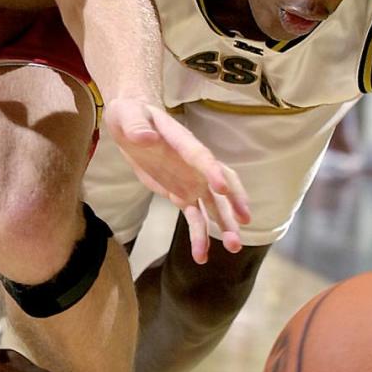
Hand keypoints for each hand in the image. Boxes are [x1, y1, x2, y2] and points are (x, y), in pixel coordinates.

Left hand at [103, 98, 249, 262]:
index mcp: (184, 144)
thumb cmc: (132, 115)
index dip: (213, 172)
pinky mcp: (182, 194)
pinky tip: (201, 256)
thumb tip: (146, 137)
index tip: (222, 188)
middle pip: (221, 184)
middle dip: (233, 204)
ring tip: (233, 248)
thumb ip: (137, 127)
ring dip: (225, 226)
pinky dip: (200, 236)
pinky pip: (196, 217)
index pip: (203, 158)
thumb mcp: (128, 116)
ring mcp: (192, 181)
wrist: (132, 124)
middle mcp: (195, 165)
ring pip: (214, 206)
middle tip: (242, 224)